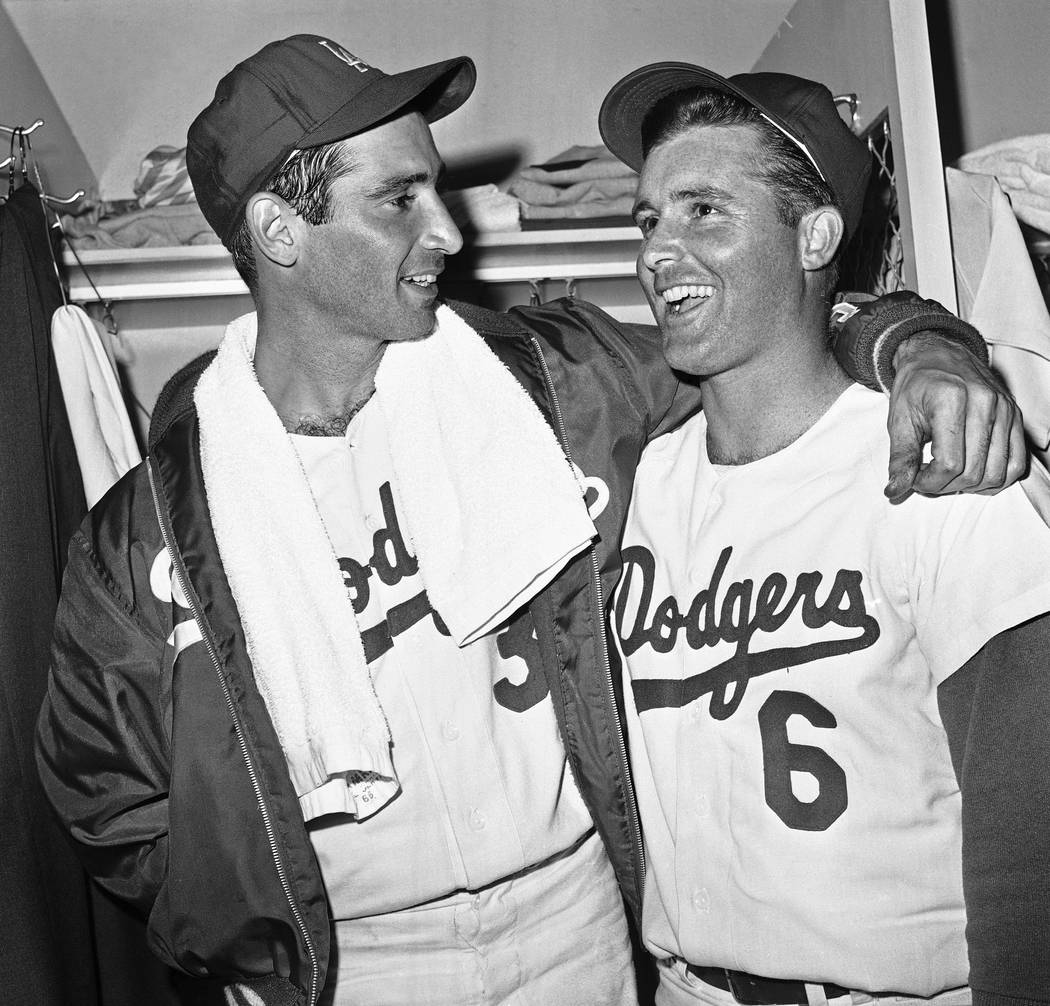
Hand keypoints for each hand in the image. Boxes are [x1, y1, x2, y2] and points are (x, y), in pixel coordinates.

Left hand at [884, 331, 1026, 500]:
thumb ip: (900, 458)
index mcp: (951, 400)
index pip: (949, 464)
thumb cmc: (916, 387)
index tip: (915, 479)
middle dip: (946, 486)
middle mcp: (984, 402)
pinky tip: (972, 474)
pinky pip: (1016, 462)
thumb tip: (894, 491)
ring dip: (969, 486)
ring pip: (996, 472)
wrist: (938, 355)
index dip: (929, 482)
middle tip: (928, 477)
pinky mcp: (1015, 416)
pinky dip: (995, 478)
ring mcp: (1005, 409)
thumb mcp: (898, 420)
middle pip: (973, 472)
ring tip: (947, 474)